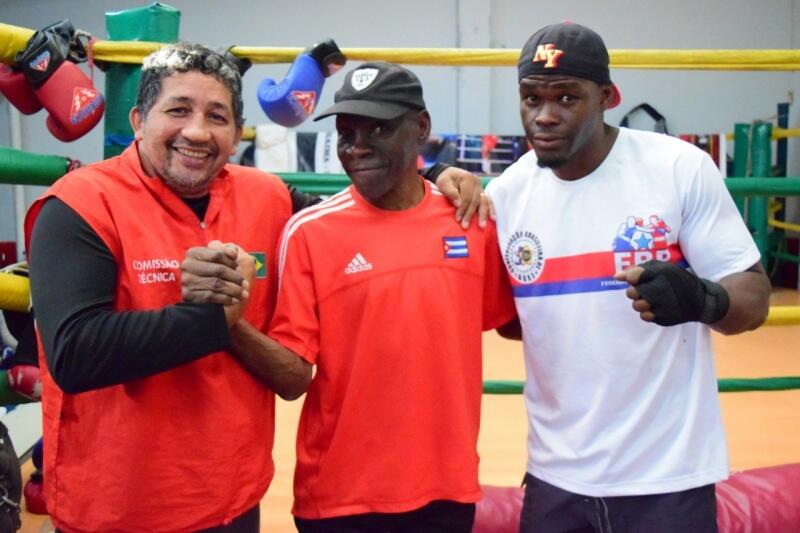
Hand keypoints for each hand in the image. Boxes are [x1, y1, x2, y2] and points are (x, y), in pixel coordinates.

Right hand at [181, 241, 244, 305]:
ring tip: (244, 294)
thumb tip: (233, 252)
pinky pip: (211, 296)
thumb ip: (229, 250)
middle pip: (218, 269)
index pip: (217, 254)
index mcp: (194, 252)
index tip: (238, 267)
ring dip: (234, 290)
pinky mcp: (189, 295)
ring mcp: (187, 280)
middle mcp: (187, 265)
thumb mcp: (225, 259)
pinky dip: (226, 298)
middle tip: (245, 283)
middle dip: (235, 277)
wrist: (208, 301)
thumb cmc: (219, 275)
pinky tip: (235, 300)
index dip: (231, 261)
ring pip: (216, 284)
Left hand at [435, 167, 493, 228]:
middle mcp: (477, 182)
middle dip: (470, 214)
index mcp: (468, 178)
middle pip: (475, 201)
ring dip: (483, 215)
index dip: (462, 208)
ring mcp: (481, 188)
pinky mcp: (483, 193)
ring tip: (482, 226)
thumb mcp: (444, 183)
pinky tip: (493, 219)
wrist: (450, 175)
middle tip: (465, 226)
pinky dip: (491, 210)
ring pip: (484, 202)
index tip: (457, 219)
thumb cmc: (446, 180)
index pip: (466, 196)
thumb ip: (450, 192)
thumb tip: (458, 204)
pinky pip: (488, 202)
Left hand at [614, 260, 729, 325]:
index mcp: (660, 274)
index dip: (632, 278)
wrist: (700, 300)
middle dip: (636, 291)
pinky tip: (657, 307)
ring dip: (640, 302)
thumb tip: (616, 277)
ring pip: (636, 306)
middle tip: (647, 289)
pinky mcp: (663, 319)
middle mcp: (660, 291)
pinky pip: (645, 316)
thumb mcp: (661, 268)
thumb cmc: (676, 281)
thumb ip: (638, 270)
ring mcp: (662, 307)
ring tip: (652, 299)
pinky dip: (648, 312)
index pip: (633, 277)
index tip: (637, 280)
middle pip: (631, 293)